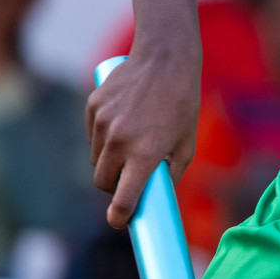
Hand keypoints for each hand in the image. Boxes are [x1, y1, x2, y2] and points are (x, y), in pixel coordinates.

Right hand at [86, 45, 200, 227]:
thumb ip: (172, 172)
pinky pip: (92, 135)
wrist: (165, 57)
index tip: (119, 221)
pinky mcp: (93, 107)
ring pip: (96, 158)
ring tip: (131, 144)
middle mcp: (119, 141)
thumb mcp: (187, 141)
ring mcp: (103, 123)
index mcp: (145, 153)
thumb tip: (159, 194)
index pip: (123, 198)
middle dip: (113, 187)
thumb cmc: (182, 101)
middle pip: (102, 182)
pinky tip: (123, 122)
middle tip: (128, 179)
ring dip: (109, 161)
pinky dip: (103, 137)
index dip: (120, 216)